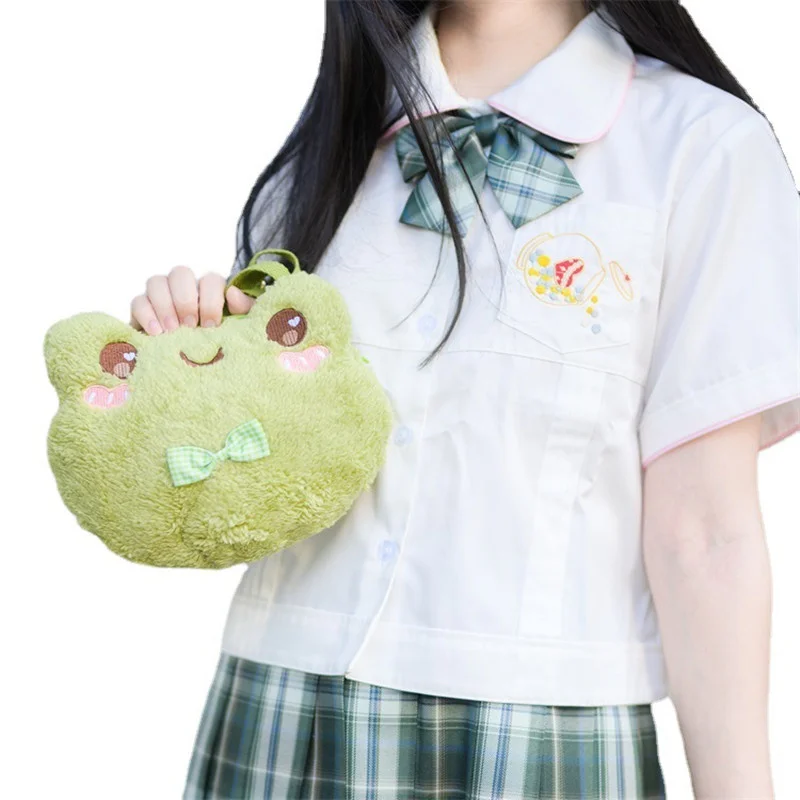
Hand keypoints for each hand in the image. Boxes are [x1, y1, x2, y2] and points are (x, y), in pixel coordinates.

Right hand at [130, 266, 254, 334]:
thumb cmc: (220, 344)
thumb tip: (232, 293)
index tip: (211, 325)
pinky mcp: (141, 310)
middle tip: (190, 325)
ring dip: (164, 305)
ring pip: (155, 282)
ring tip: (172, 330)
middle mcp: (184, 288)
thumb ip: (245, 311)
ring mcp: (161, 296)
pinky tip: (156, 333)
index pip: (211, 279)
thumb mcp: (239, 330)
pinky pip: (137, 301)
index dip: (210, 299)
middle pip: (180, 273)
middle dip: (185, 299)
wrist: (196, 371)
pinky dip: (146, 315)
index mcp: (210, 290)